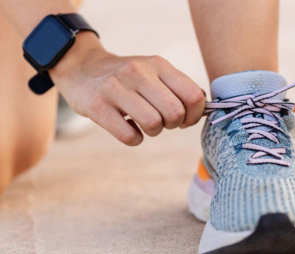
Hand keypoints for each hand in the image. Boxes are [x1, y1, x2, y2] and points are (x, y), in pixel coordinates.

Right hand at [50, 33, 204, 145]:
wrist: (81, 68)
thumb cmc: (127, 77)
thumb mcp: (154, 71)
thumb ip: (179, 87)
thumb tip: (205, 111)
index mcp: (158, 64)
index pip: (194, 95)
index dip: (194, 115)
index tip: (184, 118)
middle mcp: (138, 72)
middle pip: (175, 113)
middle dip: (173, 124)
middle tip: (163, 121)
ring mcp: (115, 88)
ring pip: (154, 125)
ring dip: (153, 131)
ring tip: (144, 123)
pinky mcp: (96, 106)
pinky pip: (129, 136)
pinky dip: (134, 138)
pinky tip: (128, 128)